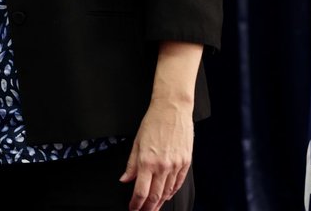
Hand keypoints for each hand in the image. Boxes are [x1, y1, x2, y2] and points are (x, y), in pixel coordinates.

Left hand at [119, 96, 193, 210]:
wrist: (172, 110)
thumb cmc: (153, 122)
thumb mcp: (136, 142)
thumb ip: (131, 164)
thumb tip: (125, 179)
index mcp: (147, 161)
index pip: (141, 191)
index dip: (136, 203)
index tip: (132, 208)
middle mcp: (162, 166)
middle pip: (155, 196)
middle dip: (148, 207)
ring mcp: (176, 166)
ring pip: (167, 192)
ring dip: (160, 203)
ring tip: (153, 208)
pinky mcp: (185, 163)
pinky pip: (178, 183)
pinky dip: (172, 193)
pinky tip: (166, 196)